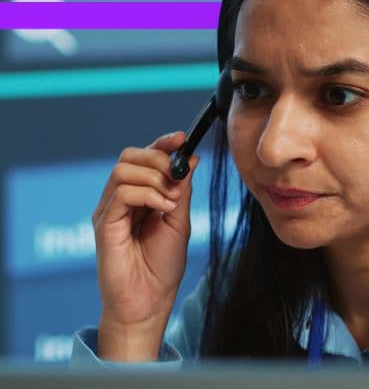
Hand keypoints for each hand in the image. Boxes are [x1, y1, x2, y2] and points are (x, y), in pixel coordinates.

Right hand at [92, 132, 198, 360]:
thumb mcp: (180, 220)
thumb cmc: (163, 266)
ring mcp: (109, 211)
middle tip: (178, 179)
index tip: (182, 139)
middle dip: (159, 159)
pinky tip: (165, 208)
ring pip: (123, 170)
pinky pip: (122, 193)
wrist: (150, 302)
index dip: (162, 144)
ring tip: (171, 201)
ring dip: (155, 178)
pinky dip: (148, 194)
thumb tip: (191, 158)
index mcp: (139, 196)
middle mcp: (120, 199)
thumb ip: (182, 190)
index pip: (144, 158)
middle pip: (130, 156)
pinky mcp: (104, 225)